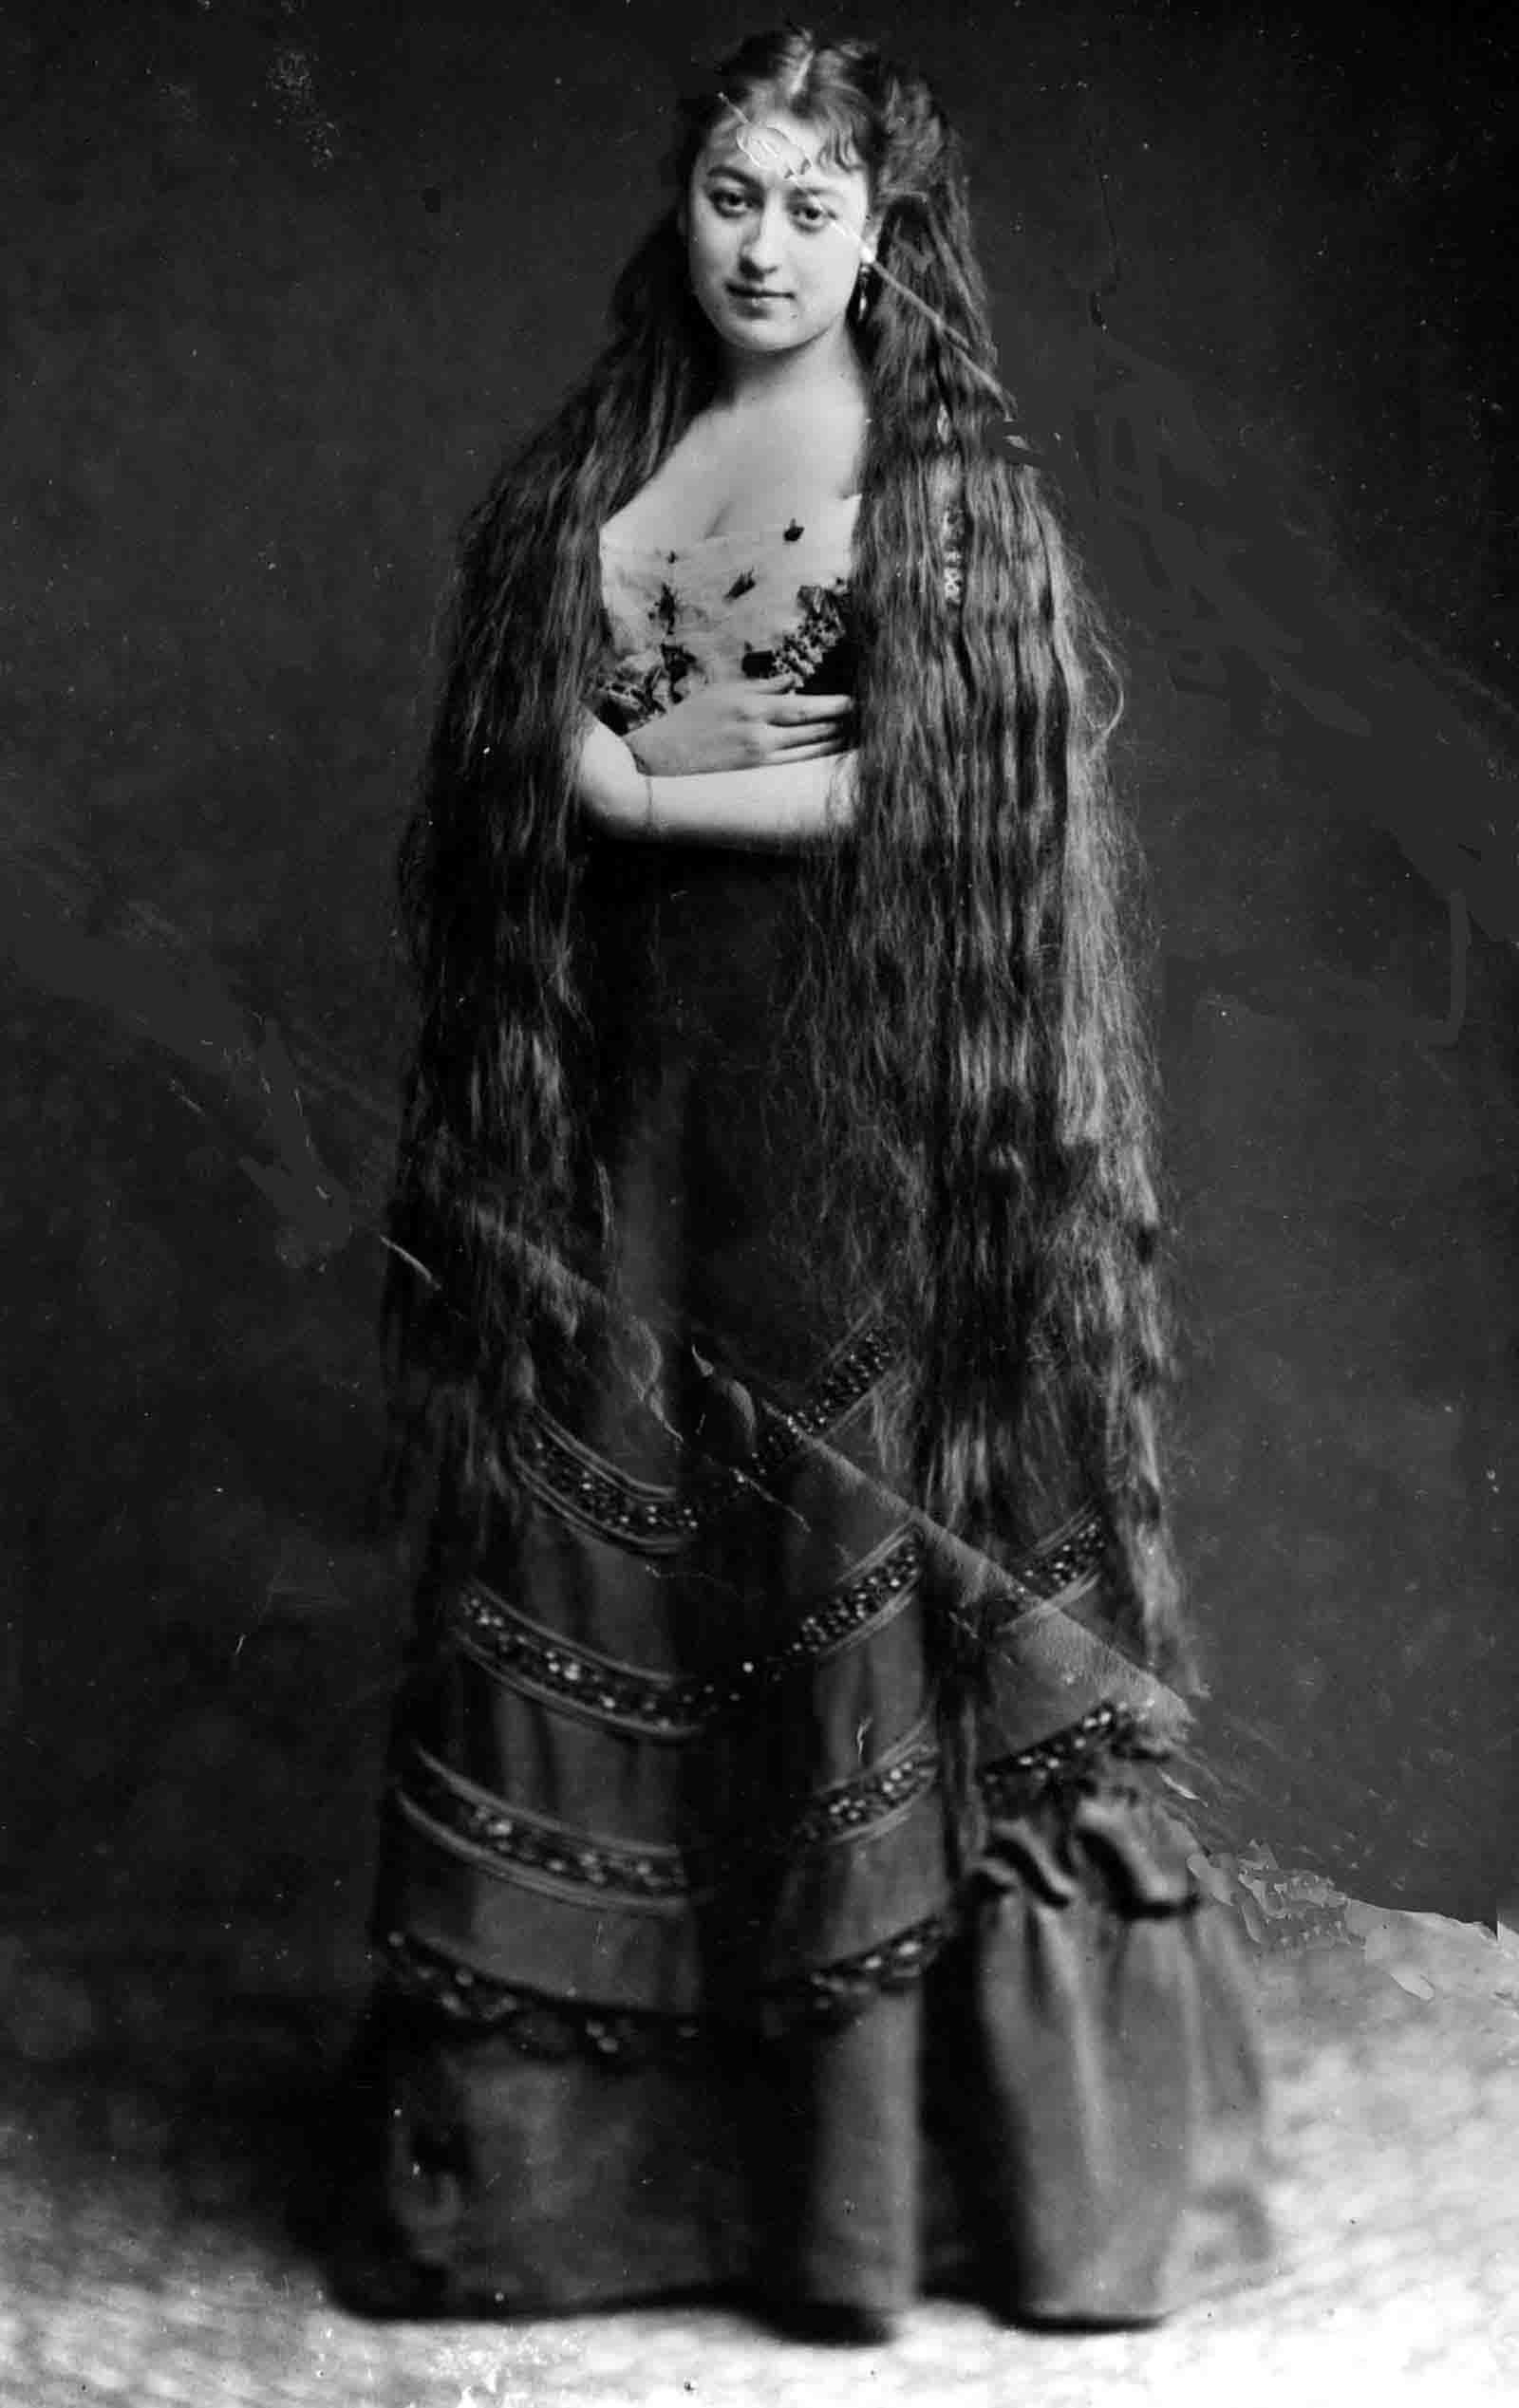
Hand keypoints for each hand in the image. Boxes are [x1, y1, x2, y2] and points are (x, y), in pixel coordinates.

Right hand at [625, 678, 853, 776]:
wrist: (659, 760)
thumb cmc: (689, 722)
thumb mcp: (721, 692)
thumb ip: (760, 686)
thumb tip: (793, 682)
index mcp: (752, 705)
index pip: (804, 705)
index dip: (835, 706)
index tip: (857, 702)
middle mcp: (759, 732)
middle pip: (814, 729)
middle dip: (843, 725)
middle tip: (869, 721)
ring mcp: (758, 759)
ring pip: (809, 752)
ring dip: (836, 745)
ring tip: (858, 740)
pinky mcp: (755, 779)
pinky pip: (795, 770)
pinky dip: (817, 764)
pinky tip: (832, 761)